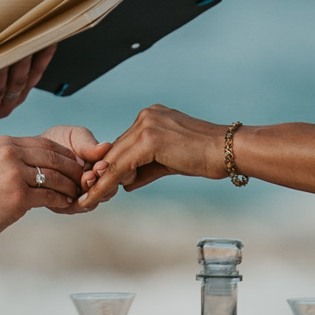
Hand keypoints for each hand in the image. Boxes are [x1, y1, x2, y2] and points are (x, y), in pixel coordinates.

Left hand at [0, 45, 58, 131]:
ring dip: (0, 68)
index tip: (49, 37)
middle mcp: (7, 104)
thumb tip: (12, 25)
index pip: (35, 74)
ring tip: (1, 48)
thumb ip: (3, 58)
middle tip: (25, 37)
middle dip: (23, 58)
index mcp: (17, 94)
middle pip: (18, 81)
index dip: (44, 57)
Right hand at [0, 135, 83, 244]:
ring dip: (70, 186)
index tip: (75, 164)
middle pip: (54, 157)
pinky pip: (50, 196)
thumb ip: (14, 162)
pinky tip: (66, 204)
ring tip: (77, 194)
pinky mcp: (18, 196)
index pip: (45, 143)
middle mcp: (11, 153)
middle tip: (84, 179)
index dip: (64, 154)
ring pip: (55, 177)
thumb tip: (38, 168)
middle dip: (73, 169)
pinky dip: (61, 201)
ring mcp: (15, 174)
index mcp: (6, 144)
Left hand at [41, 125, 111, 211]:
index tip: (100, 164)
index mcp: (102, 167)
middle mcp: (95, 185)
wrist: (36, 149)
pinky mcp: (64, 204)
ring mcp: (81, 196)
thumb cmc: (60, 140)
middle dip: (100, 184)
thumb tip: (106, 146)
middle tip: (90, 175)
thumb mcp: (75, 136)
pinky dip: (74, 202)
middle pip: (107, 191)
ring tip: (84, 180)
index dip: (109, 171)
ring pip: (92, 202)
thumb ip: (89, 144)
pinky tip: (70, 193)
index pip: (114, 174)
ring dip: (89, 193)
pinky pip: (72, 208)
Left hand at [80, 105, 227, 207]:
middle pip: (117, 149)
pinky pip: (121, 164)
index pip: (125, 144)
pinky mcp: (148, 138)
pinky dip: (108, 181)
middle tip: (87, 193)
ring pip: (115, 156)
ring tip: (88, 198)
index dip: (111, 165)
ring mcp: (146, 124)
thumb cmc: (205, 157)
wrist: (227, 150)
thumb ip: (146, 168)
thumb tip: (125, 182)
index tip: (97, 182)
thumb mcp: (169, 161)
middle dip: (102, 172)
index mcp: (152, 118)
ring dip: (101, 179)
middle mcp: (146, 117)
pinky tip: (98, 193)